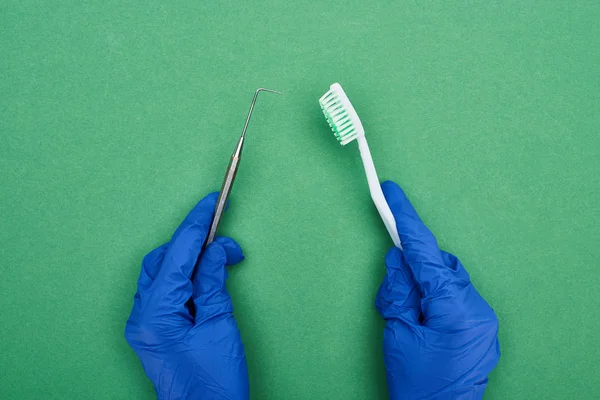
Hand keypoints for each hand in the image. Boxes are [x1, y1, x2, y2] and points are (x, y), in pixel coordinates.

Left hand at [125, 193, 247, 399]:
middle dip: (195, 245)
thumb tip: (215, 250)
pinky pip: (164, 291)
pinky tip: (205, 279)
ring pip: (163, 274)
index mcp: (156, 313)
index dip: (196, 224)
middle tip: (227, 243)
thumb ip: (214, 281)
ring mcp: (144, 324)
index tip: (211, 202)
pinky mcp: (153, 330)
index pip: (177, 253)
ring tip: (222, 262)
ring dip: (190, 261)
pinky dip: (184, 279)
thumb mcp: (220, 324)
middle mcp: (141, 316)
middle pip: (164, 260)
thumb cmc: (214, 382)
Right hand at [376, 181, 499, 399]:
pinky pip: (455, 297)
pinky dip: (435, 296)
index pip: (426, 253)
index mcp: (457, 308)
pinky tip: (420, 314)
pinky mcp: (480, 329)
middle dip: (413, 263)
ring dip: (424, 282)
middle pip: (440, 264)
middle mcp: (478, 309)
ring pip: (448, 280)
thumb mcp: (398, 333)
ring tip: (406, 310)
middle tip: (392, 280)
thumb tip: (397, 259)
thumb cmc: (417, 386)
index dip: (406, 220)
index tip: (392, 194)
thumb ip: (398, 289)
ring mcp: (483, 320)